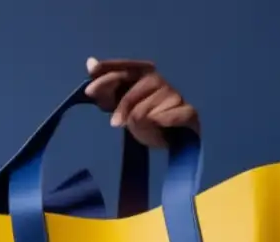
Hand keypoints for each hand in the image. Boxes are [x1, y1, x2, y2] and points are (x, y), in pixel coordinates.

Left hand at [84, 57, 199, 148]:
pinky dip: (163, 121)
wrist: (168, 140)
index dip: (109, 69)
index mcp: (143, 75)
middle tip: (114, 123)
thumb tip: (90, 62)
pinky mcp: (189, 112)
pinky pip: (172, 115)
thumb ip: (106, 87)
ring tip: (138, 129)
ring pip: (153, 105)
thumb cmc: (142, 120)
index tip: (91, 77)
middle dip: (125, 103)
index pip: (126, 66)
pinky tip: (158, 126)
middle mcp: (159, 82)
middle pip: (140, 84)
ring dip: (141, 120)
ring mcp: (175, 96)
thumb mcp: (119, 105)